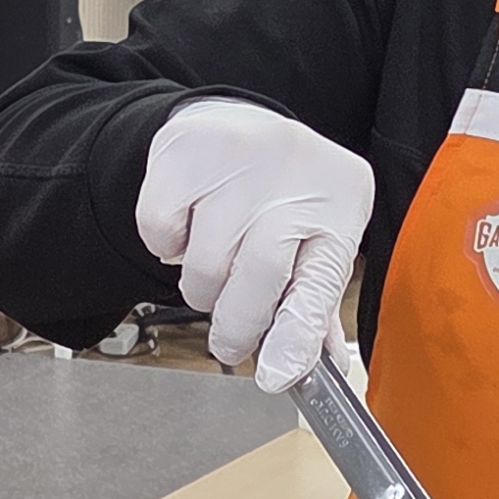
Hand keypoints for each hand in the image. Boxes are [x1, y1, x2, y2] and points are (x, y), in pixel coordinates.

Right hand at [136, 98, 374, 392]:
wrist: (236, 121)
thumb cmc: (284, 196)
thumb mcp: (317, 239)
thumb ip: (315, 307)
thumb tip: (317, 370)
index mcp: (338, 207)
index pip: (319, 282)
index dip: (296, 335)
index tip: (276, 376)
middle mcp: (294, 176)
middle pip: (258, 274)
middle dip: (237, 326)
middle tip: (230, 345)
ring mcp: (238, 159)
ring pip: (204, 265)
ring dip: (202, 288)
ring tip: (216, 265)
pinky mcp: (185, 152)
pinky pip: (160, 233)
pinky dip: (167, 248)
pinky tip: (189, 228)